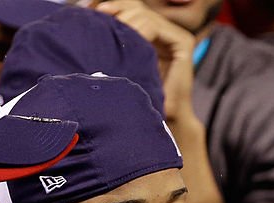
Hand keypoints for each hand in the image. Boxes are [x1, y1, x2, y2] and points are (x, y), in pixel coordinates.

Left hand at [95, 0, 196, 123]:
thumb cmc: (137, 96)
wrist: (161, 119)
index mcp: (153, 34)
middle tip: (97, 16)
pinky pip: (153, 26)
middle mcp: (167, 32)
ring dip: (122, 20)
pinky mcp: (183, 43)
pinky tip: (125, 40)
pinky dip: (136, 29)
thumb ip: (114, 38)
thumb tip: (92, 11)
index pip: (130, 8)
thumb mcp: (120, 61)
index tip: (90, 11)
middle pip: (136, 6)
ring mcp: (177, 36)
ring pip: (142, 13)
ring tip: (109, 31)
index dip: (110, 5)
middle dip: (114, 8)